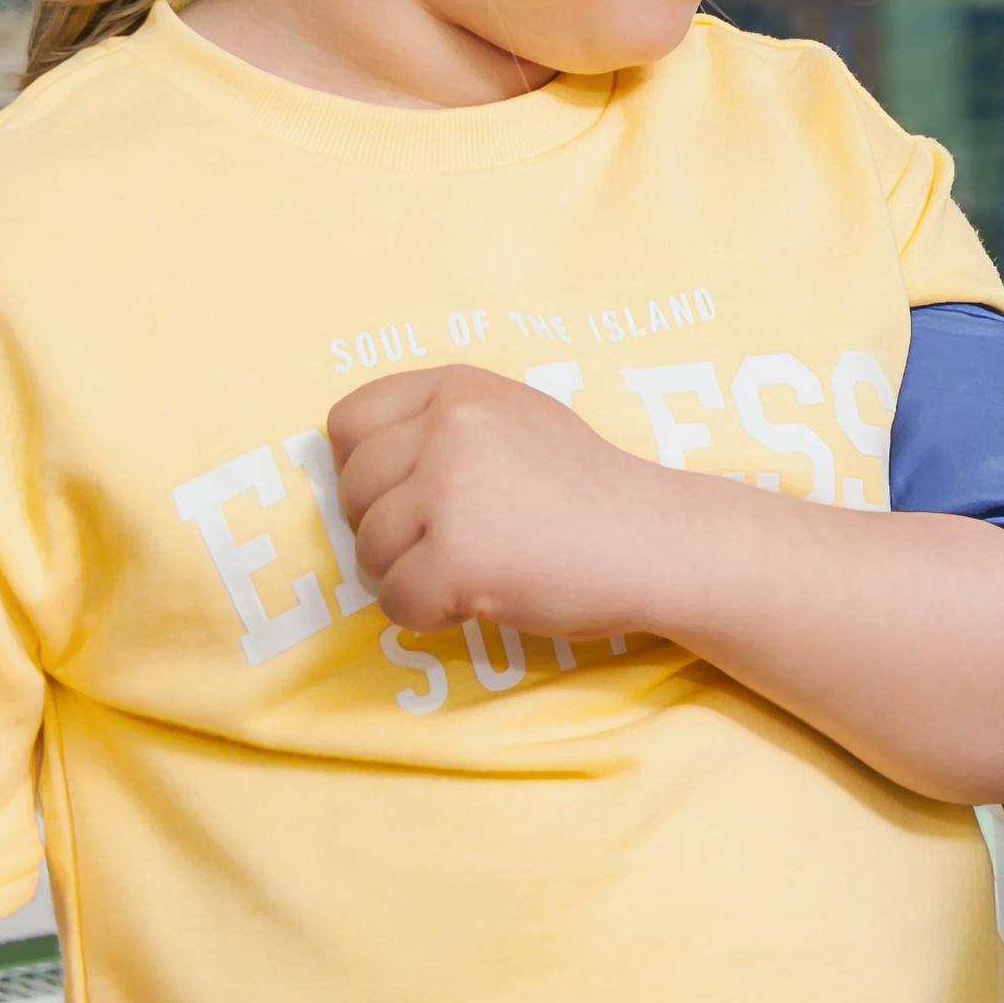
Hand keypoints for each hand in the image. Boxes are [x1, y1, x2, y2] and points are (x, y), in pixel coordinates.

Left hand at [331, 366, 678, 638]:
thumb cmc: (585, 491)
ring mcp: (452, 490)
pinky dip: (431, 613)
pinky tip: (483, 594)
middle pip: (352, 491)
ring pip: (367, 550)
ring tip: (479, 563)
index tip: (412, 492)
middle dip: (388, 528)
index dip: (367, 468)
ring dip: (411, 573)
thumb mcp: (516, 420)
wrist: (654, 541)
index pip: (349, 421)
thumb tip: (354, 463)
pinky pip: (394, 601)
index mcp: (460, 389)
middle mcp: (450, 427)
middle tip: (456, 538)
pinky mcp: (457, 557)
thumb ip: (443, 425)